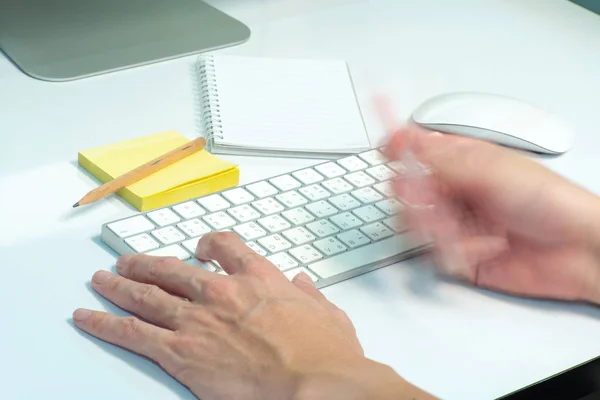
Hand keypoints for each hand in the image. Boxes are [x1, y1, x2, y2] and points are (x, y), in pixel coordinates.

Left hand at [73, 232, 431, 399]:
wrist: (315, 384)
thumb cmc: (324, 354)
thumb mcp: (327, 314)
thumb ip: (309, 295)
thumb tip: (301, 284)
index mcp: (257, 279)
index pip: (224, 246)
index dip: (208, 243)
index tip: (200, 247)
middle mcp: (221, 292)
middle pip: (172, 268)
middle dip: (147, 264)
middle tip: (130, 261)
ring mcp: (198, 320)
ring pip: (146, 295)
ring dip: (119, 285)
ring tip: (102, 280)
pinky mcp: (182, 352)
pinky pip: (133, 333)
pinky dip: (106, 323)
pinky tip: (89, 317)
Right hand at [384, 125, 599, 303]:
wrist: (579, 251)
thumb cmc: (549, 201)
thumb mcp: (492, 171)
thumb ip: (442, 160)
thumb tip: (404, 140)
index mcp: (466, 162)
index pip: (420, 149)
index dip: (399, 147)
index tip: (385, 149)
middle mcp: (457, 191)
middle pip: (408, 189)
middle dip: (413, 196)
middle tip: (427, 199)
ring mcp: (457, 223)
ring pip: (416, 223)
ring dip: (434, 228)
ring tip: (460, 230)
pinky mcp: (461, 254)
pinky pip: (435, 253)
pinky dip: (455, 252)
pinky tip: (483, 248)